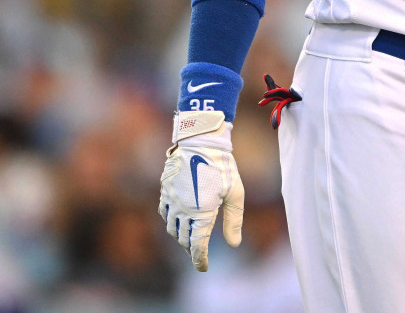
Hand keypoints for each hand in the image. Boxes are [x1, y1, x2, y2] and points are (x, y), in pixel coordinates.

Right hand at [158, 110, 243, 271]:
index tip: (203, 268)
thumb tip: (235, 245)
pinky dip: (171, 222)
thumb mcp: (235, 193)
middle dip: (192, 248)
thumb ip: (234, 220)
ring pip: (172, 228)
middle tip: (200, 252)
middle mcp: (182, 209)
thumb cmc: (223, 166)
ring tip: (190, 238)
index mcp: (201, 212)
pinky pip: (164, 213)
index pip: (197, 245)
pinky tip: (179, 220)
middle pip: (184, 238)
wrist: (201, 141)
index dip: (200, 259)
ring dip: (180, 236)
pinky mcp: (165, 191)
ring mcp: (171, 200)